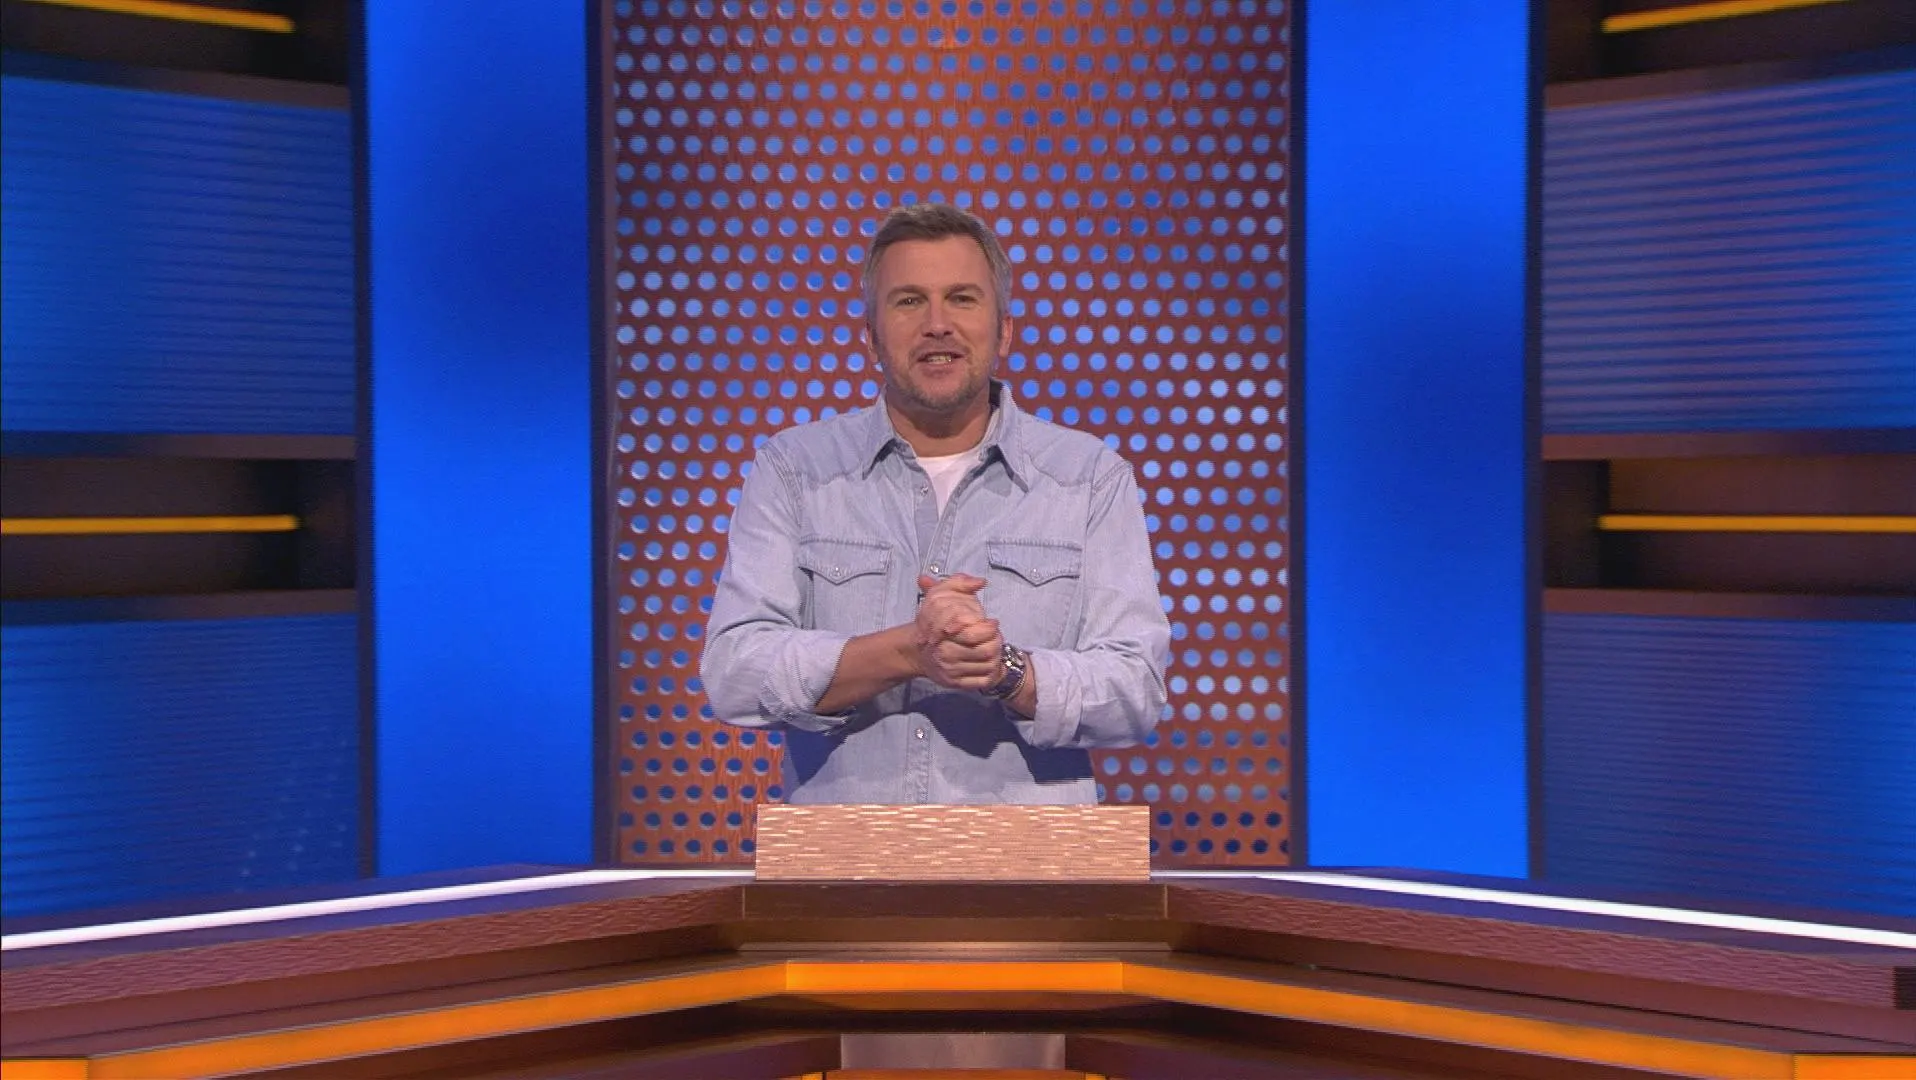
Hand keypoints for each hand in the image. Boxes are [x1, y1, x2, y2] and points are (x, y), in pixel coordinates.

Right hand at [914, 574, 1005, 689]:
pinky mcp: (955, 684)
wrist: (915, 651)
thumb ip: (960, 583)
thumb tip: (981, 581)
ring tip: (996, 648)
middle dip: (997, 643)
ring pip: (986, 666)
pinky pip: (981, 681)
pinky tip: (991, 663)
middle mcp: (946, 654)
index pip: (974, 634)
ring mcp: (951, 670)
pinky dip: (991, 674)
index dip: (989, 629)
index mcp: (944, 633)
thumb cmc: (932, 621)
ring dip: (997, 657)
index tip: (993, 623)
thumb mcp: (940, 596)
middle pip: (985, 651)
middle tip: (998, 636)